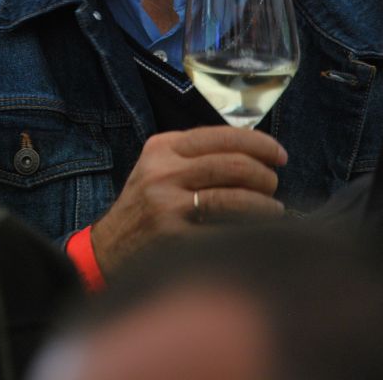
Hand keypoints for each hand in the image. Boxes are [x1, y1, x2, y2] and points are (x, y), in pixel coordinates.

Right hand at [91, 126, 286, 274]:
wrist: (107, 249)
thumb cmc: (144, 206)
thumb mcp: (158, 166)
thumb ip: (194, 154)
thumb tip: (253, 151)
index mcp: (162, 148)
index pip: (221, 135)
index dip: (258, 143)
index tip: (279, 154)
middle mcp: (163, 172)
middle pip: (232, 165)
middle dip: (264, 174)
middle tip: (274, 184)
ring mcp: (167, 206)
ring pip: (234, 197)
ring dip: (265, 204)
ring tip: (274, 209)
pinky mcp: (174, 238)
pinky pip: (225, 231)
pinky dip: (250, 231)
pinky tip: (258, 232)